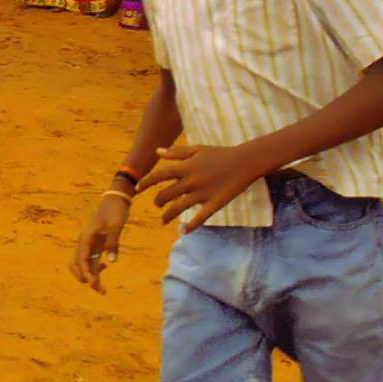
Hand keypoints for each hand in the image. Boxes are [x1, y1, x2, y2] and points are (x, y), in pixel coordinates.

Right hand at [70, 195, 130, 292]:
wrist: (116, 198)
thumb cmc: (115, 210)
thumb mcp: (115, 226)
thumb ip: (112, 243)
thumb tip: (111, 262)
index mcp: (86, 238)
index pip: (82, 261)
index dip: (87, 275)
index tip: (95, 286)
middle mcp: (84, 241)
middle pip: (76, 265)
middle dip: (85, 278)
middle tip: (100, 289)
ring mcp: (88, 242)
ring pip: (82, 263)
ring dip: (89, 274)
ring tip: (101, 285)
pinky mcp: (95, 241)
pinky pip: (89, 258)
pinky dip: (94, 266)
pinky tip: (105, 267)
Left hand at [139, 142, 263, 231]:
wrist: (245, 161)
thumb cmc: (220, 154)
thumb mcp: (197, 150)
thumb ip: (176, 152)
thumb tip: (157, 152)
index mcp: (186, 167)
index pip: (159, 175)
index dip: (146, 182)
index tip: (137, 188)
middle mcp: (191, 181)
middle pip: (167, 194)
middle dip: (158, 201)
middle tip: (157, 204)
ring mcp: (203, 193)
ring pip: (179, 208)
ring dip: (168, 215)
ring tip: (163, 220)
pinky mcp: (215, 203)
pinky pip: (200, 218)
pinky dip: (191, 226)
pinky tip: (183, 231)